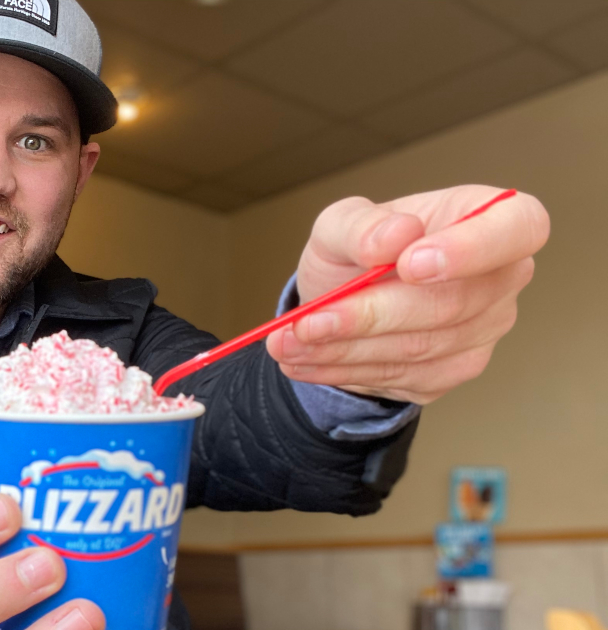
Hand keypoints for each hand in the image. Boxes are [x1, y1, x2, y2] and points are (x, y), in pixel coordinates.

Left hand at [267, 185, 548, 403]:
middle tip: (309, 322)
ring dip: (345, 349)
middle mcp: (499, 277)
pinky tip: (304, 360)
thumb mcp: (340, 224)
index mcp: (489, 217)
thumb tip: (395, 236)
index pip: (517, 228)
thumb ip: (361, 225)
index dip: (471, 248)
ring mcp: (482, 329)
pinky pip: (401, 377)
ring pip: (419, 348)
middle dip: (370, 315)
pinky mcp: (451, 370)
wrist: (342, 296)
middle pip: (450, 304)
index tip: (410, 263)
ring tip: (288, 342)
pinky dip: (343, 370)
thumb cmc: (357, 249)